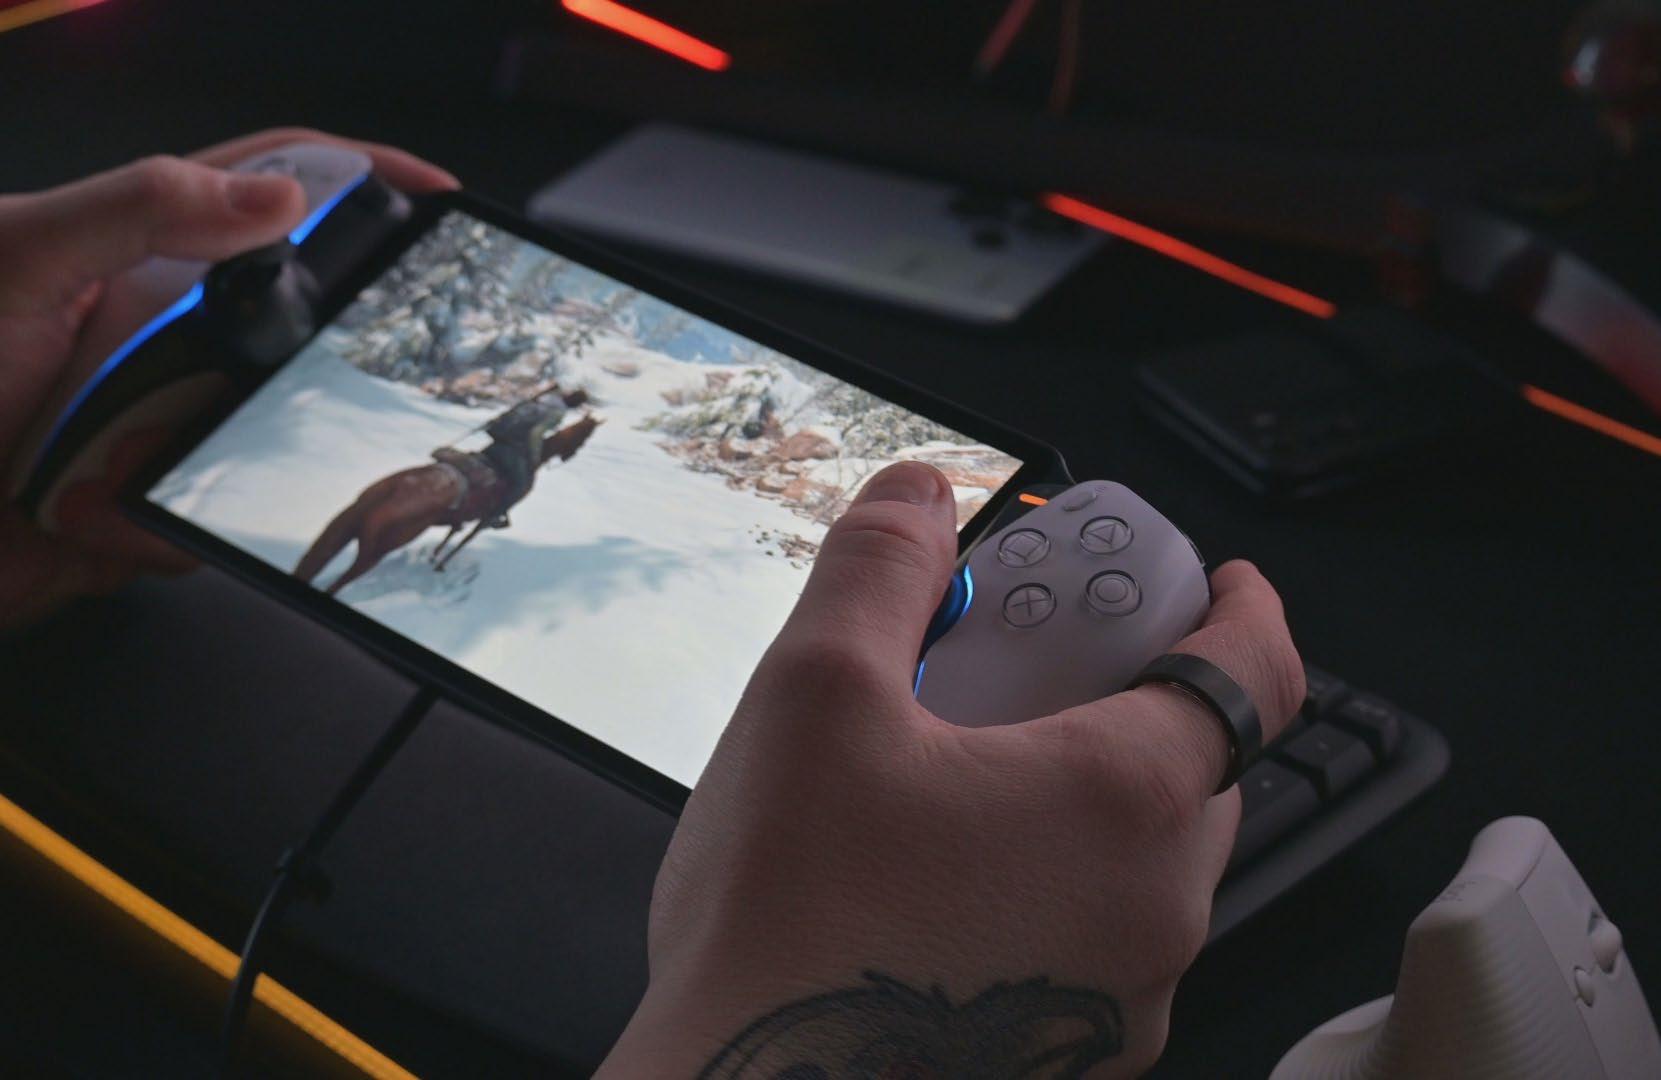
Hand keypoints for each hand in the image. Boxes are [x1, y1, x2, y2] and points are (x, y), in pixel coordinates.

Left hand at [0, 128, 457, 629]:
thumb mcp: (16, 258)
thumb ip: (139, 209)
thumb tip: (276, 194)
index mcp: (143, 258)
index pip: (270, 190)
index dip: (357, 176)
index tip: (429, 194)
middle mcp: (166, 338)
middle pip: (297, 327)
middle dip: (334, 349)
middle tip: (353, 368)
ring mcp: (164, 425)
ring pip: (268, 437)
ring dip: (256, 457)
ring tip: (166, 463)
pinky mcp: (154, 510)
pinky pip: (219, 525)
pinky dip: (186, 535)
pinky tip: (126, 523)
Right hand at [600, 462, 1304, 1076]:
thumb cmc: (786, 918)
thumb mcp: (814, 692)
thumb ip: (882, 567)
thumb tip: (920, 493)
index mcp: (1124, 803)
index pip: (1255, 675)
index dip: (1244, 609)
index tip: (1225, 582)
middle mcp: (1155, 913)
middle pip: (1197, 768)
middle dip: (1138, 699)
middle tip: (1037, 672)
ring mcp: (1123, 1002)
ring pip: (1145, 858)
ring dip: (1090, 794)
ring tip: (967, 774)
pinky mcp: (1074, 1056)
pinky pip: (1101, 935)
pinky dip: (1060, 877)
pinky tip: (949, 873)